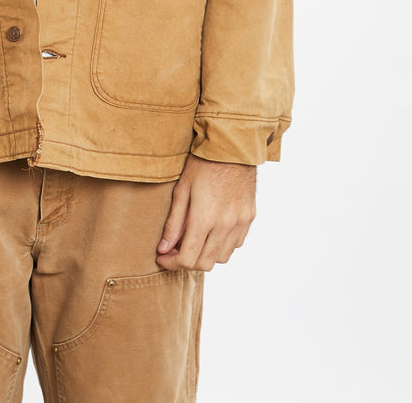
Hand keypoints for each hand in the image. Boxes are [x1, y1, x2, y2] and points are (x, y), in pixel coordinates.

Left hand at [156, 154, 255, 271]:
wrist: (232, 148)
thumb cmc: (203, 164)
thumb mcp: (182, 190)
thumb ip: (174, 222)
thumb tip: (164, 248)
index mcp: (205, 218)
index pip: (188, 258)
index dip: (171, 263)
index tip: (162, 256)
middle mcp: (226, 225)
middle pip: (205, 263)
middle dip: (186, 262)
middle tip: (174, 250)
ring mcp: (240, 223)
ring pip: (222, 257)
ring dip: (205, 255)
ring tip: (192, 239)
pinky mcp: (249, 218)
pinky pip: (235, 244)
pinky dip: (221, 245)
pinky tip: (211, 232)